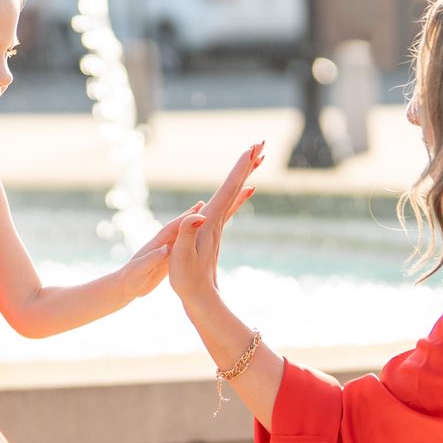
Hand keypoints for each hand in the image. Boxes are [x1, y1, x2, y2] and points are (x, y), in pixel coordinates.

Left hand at [116, 207, 198, 299]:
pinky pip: (181, 249)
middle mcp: (162, 245)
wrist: (126, 287)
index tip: (198, 211)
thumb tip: (166, 249)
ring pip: (181, 237)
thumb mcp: (141, 269)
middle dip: (190, 216)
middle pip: (178, 228)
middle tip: (204, 204)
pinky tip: (198, 240)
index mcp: (156, 245)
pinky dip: (190, 242)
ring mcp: (165, 252)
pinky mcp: (167, 260)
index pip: (172, 229)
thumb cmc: (131, 278)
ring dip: (192, 227)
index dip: (185, 219)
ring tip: (205, 219)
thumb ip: (152, 258)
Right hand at [168, 141, 264, 305]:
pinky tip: (246, 188)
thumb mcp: (181, 257)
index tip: (251, 149)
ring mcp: (218, 226)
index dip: (239, 168)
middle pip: (236, 186)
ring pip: (235, 192)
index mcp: (211, 222)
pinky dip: (238, 190)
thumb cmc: (187, 279)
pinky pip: (230, 204)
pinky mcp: (214, 231)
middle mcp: (218, 220)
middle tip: (260, 143)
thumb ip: (187, 234)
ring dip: (244, 173)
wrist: (200, 299)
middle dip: (247, 163)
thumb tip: (199, 214)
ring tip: (254, 157)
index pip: (229, 189)